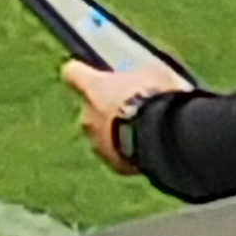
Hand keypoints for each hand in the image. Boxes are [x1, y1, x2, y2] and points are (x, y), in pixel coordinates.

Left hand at [61, 60, 189, 174]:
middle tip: (132, 105)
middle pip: (90, 109)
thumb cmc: (155, 96)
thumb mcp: (151, 73)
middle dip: (106, 108)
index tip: (90, 71)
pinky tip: (150, 146)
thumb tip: (141, 76)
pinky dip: (129, 150)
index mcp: (93, 88)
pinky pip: (119, 154)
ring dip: (118, 131)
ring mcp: (98, 143)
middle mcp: (87, 116)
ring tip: (145, 130)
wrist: (161, 137)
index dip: (82, 72)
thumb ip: (137, 76)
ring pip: (103, 134)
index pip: (73, 73)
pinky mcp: (114, 164)